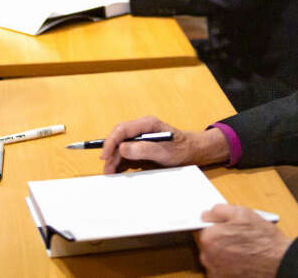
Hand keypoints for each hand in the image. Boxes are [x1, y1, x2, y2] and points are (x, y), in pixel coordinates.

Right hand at [99, 115, 229, 173]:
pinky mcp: (141, 147)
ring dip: (114, 159)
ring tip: (110, 173)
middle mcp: (141, 128)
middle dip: (110, 153)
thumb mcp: (164, 151)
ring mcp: (140, 137)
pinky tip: (117, 171)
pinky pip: (126, 153)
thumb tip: (122, 149)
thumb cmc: (181, 149)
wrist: (193, 152)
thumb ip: (143, 149)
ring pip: (120, 146)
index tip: (105, 156)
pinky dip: (120, 162)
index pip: (122, 130)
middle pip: (118, 138)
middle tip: (107, 170)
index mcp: (147, 124)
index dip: (110, 142)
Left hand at [197, 204, 291, 277]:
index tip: (225, 228)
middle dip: (219, 240)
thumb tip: (206, 214)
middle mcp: (208, 257)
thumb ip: (219, 211)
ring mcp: (215, 271)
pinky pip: (221, 269)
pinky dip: (228, 266)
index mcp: (209, 237)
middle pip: (208, 244)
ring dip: (224, 254)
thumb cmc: (263, 239)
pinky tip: (242, 261)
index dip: (216, 226)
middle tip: (238, 238)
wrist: (279, 262)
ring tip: (242, 250)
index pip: (202, 228)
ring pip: (214, 258)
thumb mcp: (242, 213)